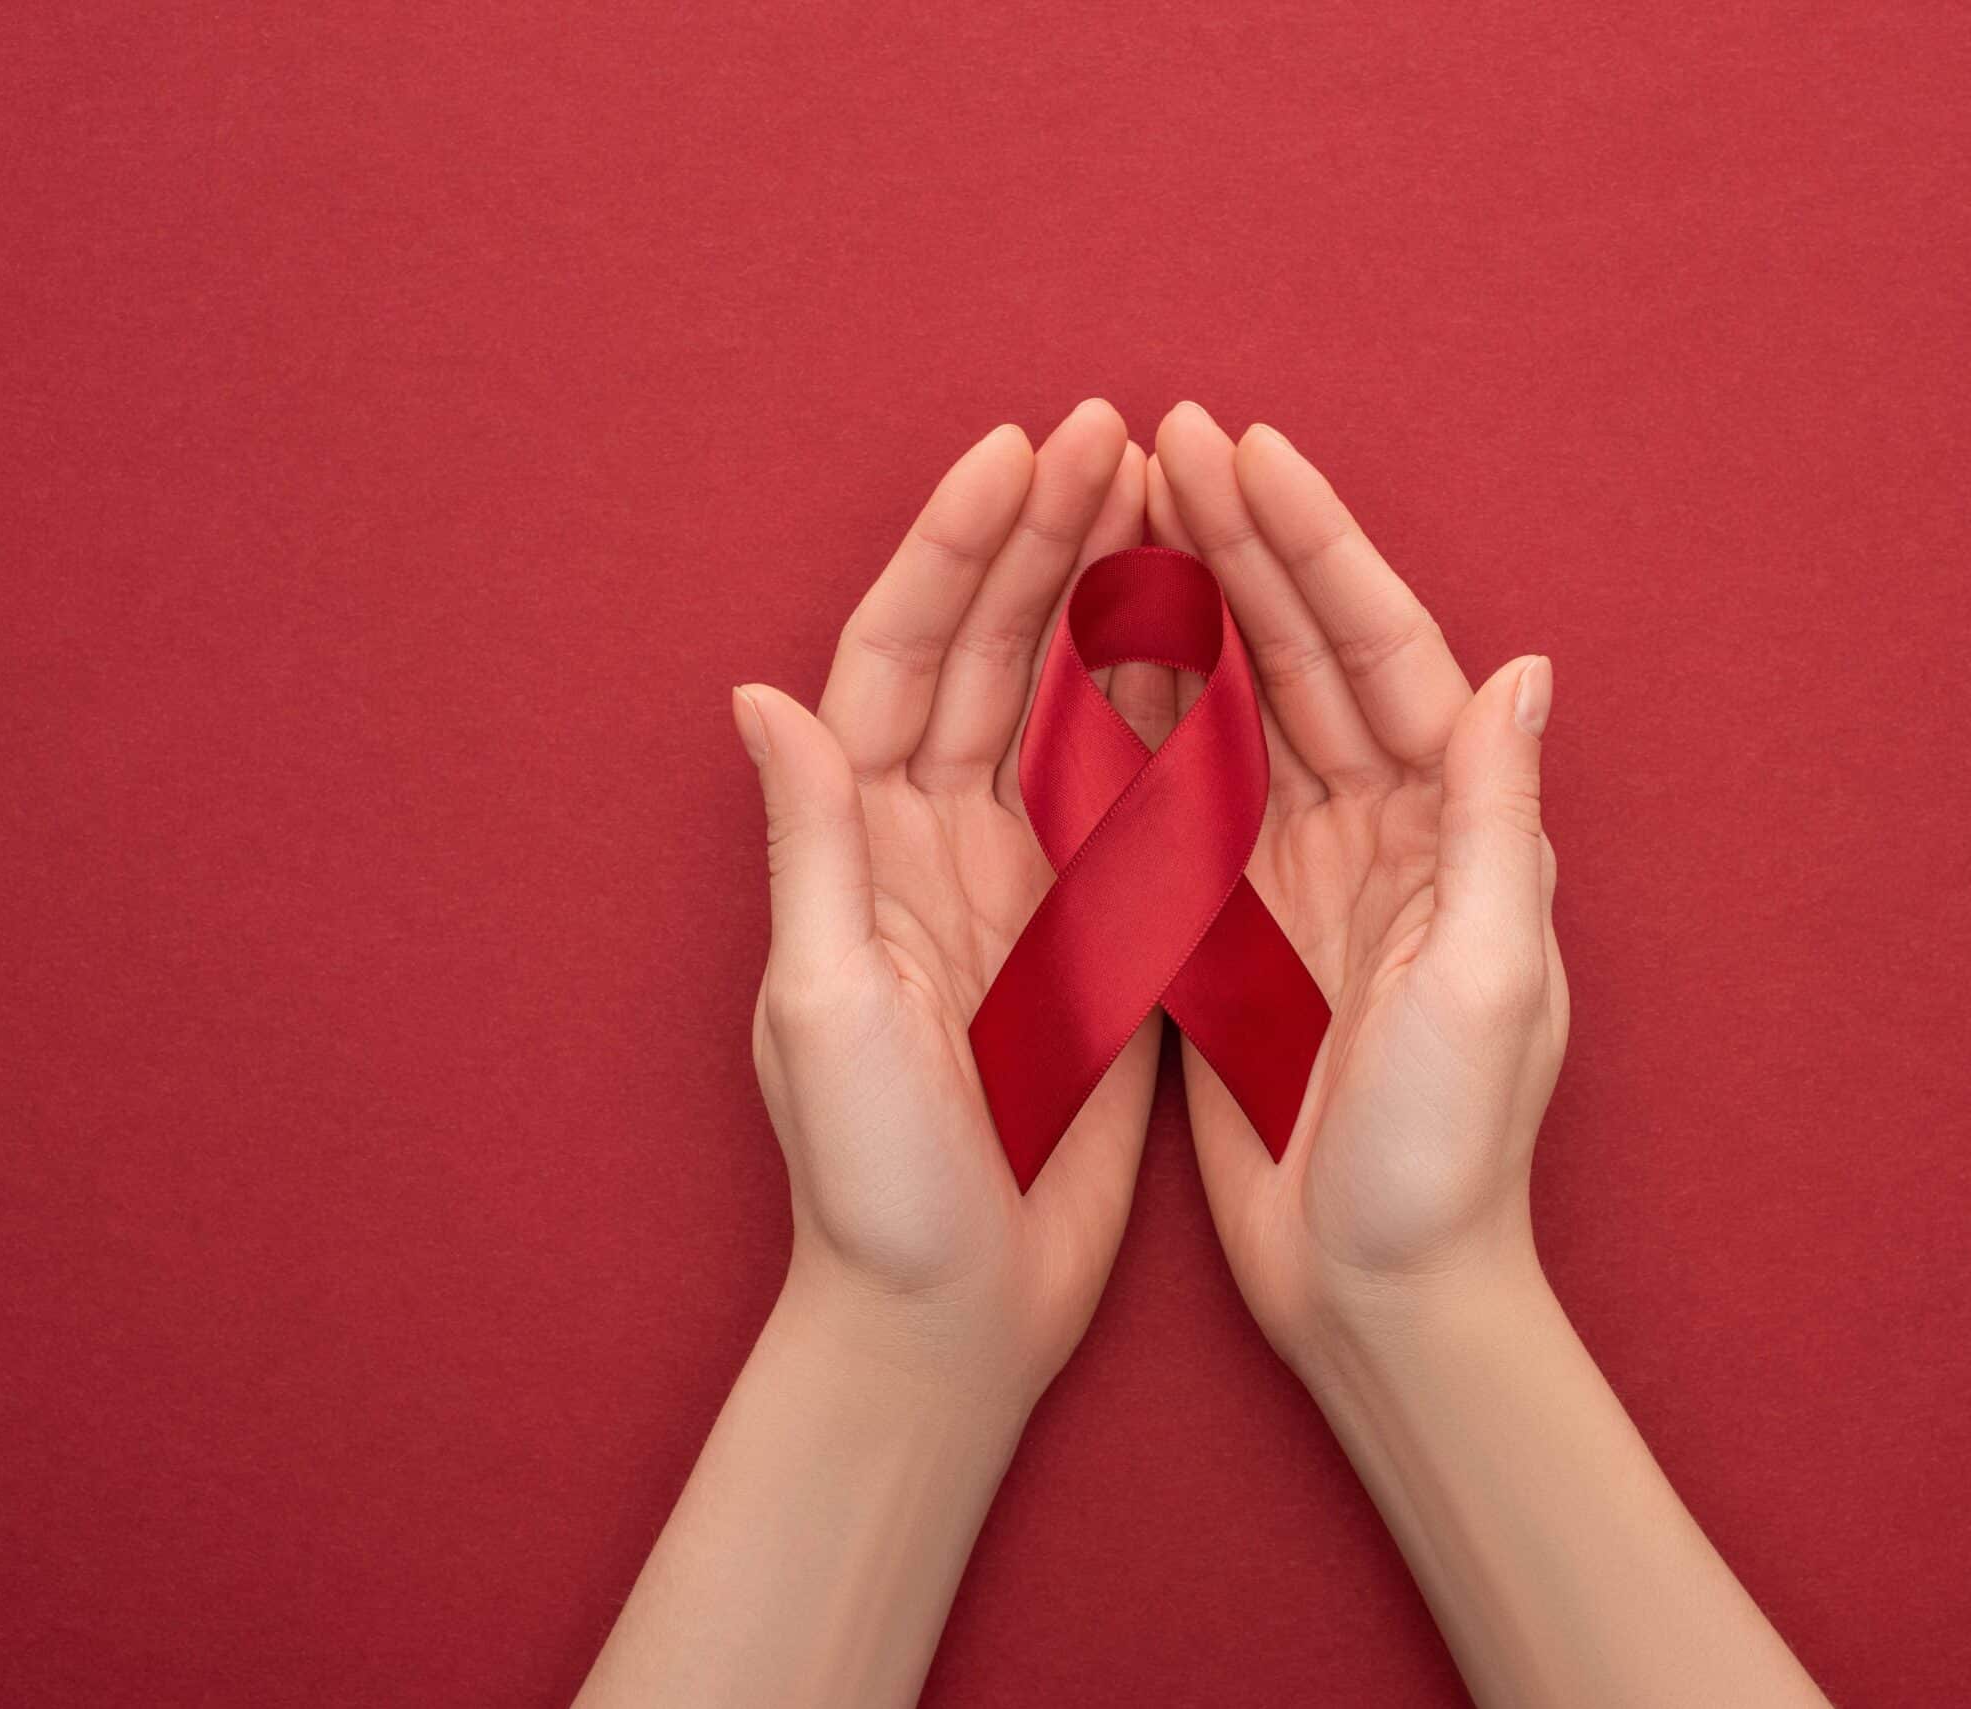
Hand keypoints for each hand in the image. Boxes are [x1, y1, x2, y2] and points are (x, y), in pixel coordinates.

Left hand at [735, 399, 1175, 1410]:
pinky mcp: (1090, 932)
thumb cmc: (870, 1180)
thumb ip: (811, 848)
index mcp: (862, 844)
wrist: (951, 1313)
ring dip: (1104, 597)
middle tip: (1116, 433)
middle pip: (986, 651)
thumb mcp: (827, 1007)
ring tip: (1163, 496)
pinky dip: (1164, 707)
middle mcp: (932, 840)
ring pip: (1062, 701)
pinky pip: (1131, 792)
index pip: (902, 655)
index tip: (1023, 452)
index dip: (958, 548)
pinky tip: (1209, 636)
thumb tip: (761, 694)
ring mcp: (1016, 879)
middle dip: (1043, 537)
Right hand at [1148, 403, 1565, 1367]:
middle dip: (1241, 540)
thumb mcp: (1491, 982)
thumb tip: (1523, 669)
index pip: (1381, 648)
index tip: (1245, 447)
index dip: (1314, 542)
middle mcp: (1385, 832)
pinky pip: (1182, 796)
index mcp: (1454, 829)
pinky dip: (1141, 715)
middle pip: (1306, 652)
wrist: (1383, 1293)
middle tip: (1166, 436)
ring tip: (1125, 504)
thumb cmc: (1452, 1155)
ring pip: (1239, 704)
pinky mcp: (1236, 931)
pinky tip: (1093, 646)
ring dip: (1189, 603)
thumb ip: (1501, 823)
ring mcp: (1304, 876)